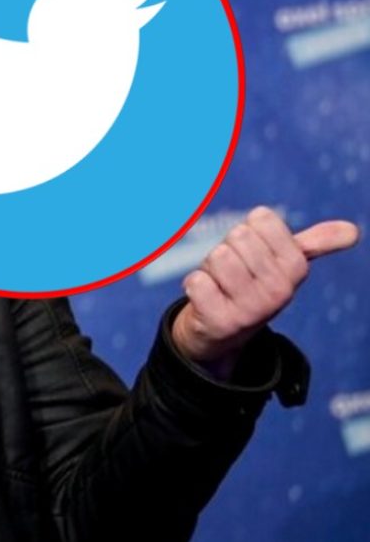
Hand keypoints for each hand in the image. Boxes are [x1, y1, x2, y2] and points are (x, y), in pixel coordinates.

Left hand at [172, 206, 358, 378]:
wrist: (222, 331)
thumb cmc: (251, 284)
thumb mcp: (286, 265)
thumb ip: (315, 244)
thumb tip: (354, 231)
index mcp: (296, 268)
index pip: (261, 218)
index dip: (248, 230)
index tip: (252, 253)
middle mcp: (279, 290)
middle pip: (236, 236)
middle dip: (227, 250)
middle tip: (233, 272)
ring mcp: (251, 309)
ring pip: (217, 256)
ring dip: (210, 268)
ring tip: (220, 285)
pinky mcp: (221, 321)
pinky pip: (196, 281)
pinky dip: (196, 285)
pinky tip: (207, 299)